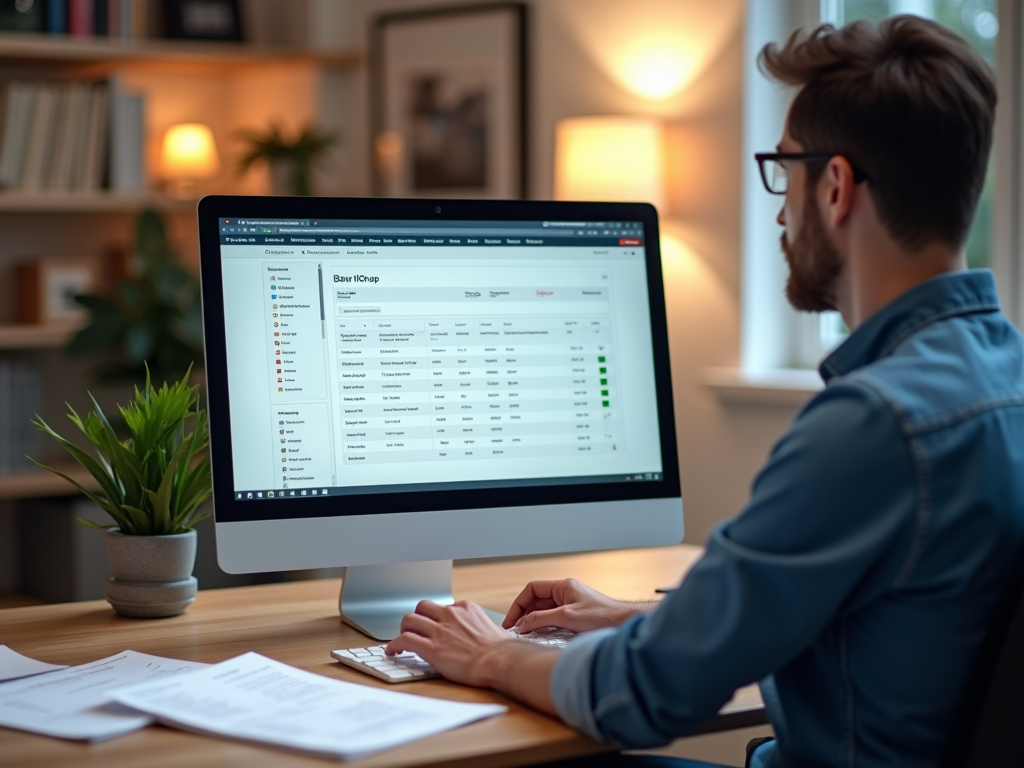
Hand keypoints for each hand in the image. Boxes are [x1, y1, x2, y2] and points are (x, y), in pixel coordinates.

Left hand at [385, 600, 516, 687]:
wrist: (500, 661)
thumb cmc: (500, 650)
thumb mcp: (490, 627)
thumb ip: (476, 625)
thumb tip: (475, 633)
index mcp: (465, 608)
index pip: (442, 607)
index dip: (435, 618)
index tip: (434, 626)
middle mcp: (450, 615)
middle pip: (422, 607)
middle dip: (416, 617)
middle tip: (415, 629)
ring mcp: (439, 630)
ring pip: (409, 620)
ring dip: (404, 629)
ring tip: (402, 639)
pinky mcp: (431, 648)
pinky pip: (405, 639)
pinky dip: (394, 644)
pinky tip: (393, 651)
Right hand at [502, 578, 654, 633]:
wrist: (625, 623)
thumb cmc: (603, 616)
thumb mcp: (567, 617)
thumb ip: (541, 619)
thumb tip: (521, 624)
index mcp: (563, 586)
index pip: (532, 589)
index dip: (518, 604)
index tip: (511, 620)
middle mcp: (566, 592)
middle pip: (537, 600)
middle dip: (524, 614)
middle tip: (515, 630)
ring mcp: (572, 603)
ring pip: (545, 610)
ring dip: (534, 621)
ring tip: (525, 635)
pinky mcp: (577, 615)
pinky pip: (554, 617)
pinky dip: (545, 625)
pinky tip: (542, 636)